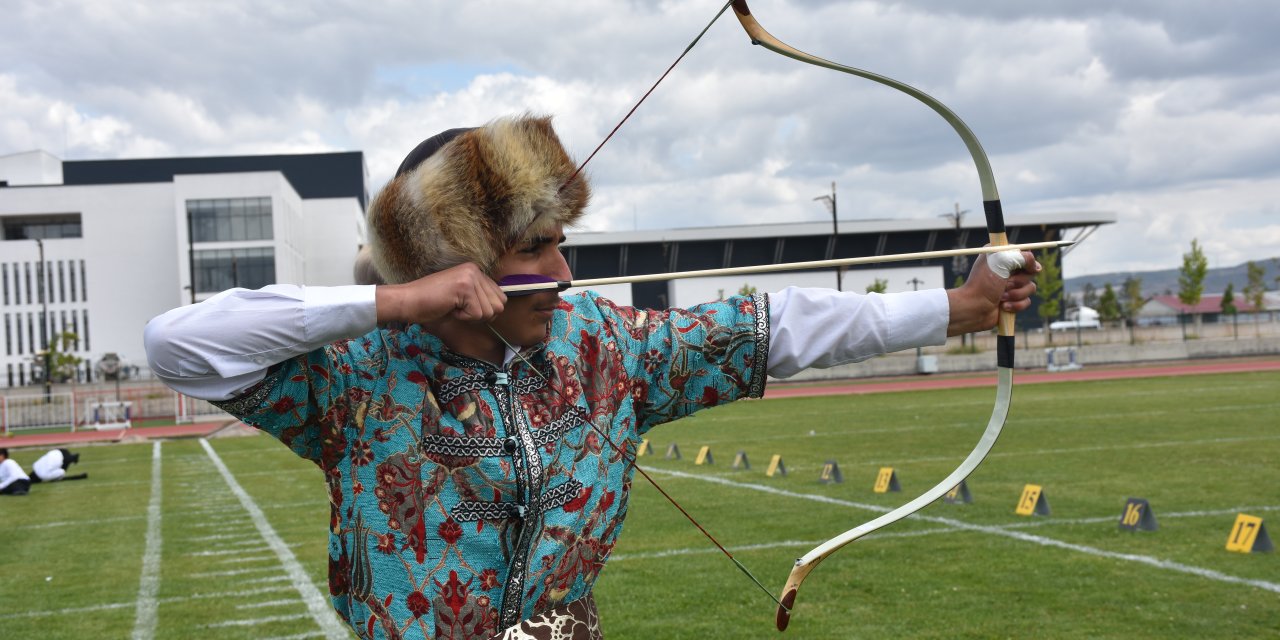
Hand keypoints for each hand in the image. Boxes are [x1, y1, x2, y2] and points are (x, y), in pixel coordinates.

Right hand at [375, 263, 506, 324]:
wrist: (408, 301)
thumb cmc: (431, 302)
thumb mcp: (462, 296)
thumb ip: (481, 297)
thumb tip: (501, 307)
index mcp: (475, 270)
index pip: (500, 297)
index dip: (484, 309)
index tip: (464, 306)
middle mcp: (475, 270)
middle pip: (499, 305)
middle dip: (480, 314)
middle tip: (458, 307)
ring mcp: (470, 277)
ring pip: (489, 311)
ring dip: (470, 316)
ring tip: (452, 305)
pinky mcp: (465, 287)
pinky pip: (477, 314)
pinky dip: (463, 317)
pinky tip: (449, 307)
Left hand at [946, 249, 1040, 335]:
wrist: (973, 308)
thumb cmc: (984, 283)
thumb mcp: (1002, 260)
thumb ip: (1023, 257)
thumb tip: (1036, 267)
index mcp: (1001, 255)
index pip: (1025, 253)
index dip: (1027, 261)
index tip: (1025, 267)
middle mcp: (1006, 269)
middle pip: (1031, 272)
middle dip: (1019, 281)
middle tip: (1005, 284)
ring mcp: (1010, 286)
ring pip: (1031, 288)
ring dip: (1016, 294)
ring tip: (1001, 297)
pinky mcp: (1012, 300)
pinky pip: (1027, 301)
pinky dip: (1016, 305)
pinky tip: (1003, 307)